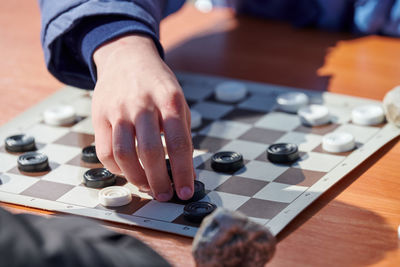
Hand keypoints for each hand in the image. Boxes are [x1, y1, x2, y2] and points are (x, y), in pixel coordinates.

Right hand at [92, 35, 193, 200]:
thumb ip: (182, 135)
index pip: (178, 142)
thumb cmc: (158, 85)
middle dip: (159, 181)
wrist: (127, 57)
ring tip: (148, 188)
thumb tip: (186, 173)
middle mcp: (143, 104)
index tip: (186, 192)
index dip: (183, 172)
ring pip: (123, 154)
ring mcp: (118, 109)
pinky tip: (129, 171)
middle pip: (149, 151)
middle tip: (165, 195)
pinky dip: (117, 169)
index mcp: (169, 100)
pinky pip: (104, 151)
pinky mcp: (99, 115)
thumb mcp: (178, 102)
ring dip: (136, 179)